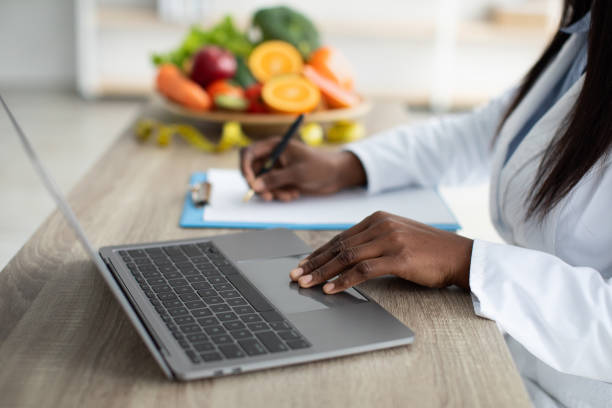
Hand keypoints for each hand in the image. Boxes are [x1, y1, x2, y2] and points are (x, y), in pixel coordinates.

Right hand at [240, 138, 365, 201]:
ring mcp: (276, 168)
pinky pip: (271, 189)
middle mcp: (272, 156)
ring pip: (261, 183)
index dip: (245, 167)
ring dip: (273, 192)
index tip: (250, 182)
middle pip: (252, 170)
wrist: (336, 175)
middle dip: (259, 186)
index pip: (249, 153)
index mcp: (275, 145)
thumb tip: (255, 186)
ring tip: (290, 195)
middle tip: (269, 197)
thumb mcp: (298, 173)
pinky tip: (293, 194)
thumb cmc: (319, 167)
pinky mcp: (281, 180)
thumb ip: (275, 179)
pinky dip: (279, 194)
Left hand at [290, 211, 473, 292]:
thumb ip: (372, 241)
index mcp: (378, 218)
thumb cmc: (427, 250)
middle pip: (339, 246)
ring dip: (323, 272)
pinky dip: (344, 280)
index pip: (340, 237)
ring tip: (306, 283)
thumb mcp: (397, 236)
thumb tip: (344, 256)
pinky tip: (331, 289)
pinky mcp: (398, 258)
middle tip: (296, 275)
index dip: (319, 252)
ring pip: (347, 257)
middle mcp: (381, 225)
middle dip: (314, 262)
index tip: (303, 264)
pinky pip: (363, 270)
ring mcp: (390, 240)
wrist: (459, 255)